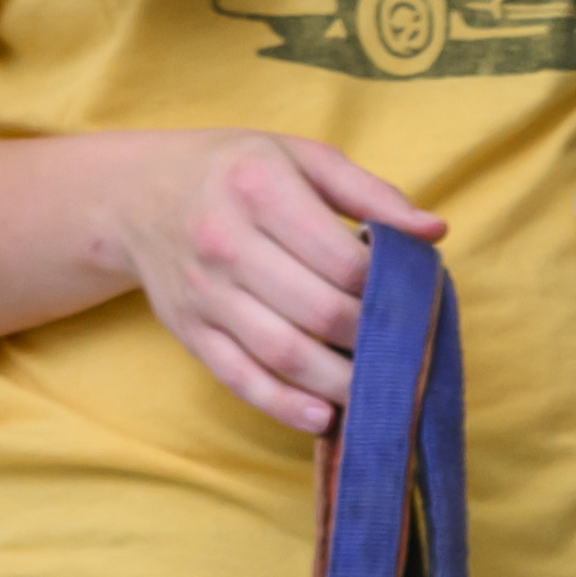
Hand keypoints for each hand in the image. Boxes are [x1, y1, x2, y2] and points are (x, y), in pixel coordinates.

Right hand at [107, 130, 443, 434]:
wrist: (140, 195)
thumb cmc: (239, 173)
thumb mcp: (302, 158)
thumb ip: (370, 193)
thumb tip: (434, 231)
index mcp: (259, 188)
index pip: (343, 258)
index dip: (386, 288)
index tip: (409, 298)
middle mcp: (224, 240)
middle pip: (320, 311)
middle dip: (372, 339)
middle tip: (404, 349)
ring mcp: (204, 293)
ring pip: (284, 353)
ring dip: (340, 383)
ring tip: (377, 390)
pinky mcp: (190, 331)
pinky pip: (241, 380)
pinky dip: (286, 406)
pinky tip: (324, 417)